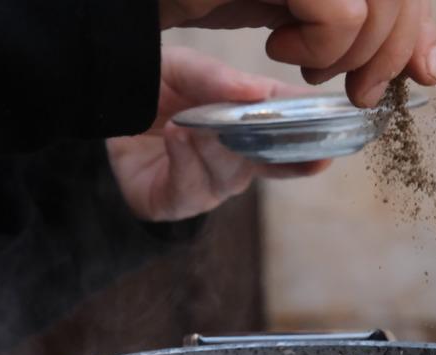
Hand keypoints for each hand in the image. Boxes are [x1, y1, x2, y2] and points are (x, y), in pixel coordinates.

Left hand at [106, 47, 329, 221]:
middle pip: (262, 159)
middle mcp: (234, 163)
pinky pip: (190, 188)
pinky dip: (185, 160)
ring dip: (215, 146)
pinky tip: (177, 136)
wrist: (101, 113)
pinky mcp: (175, 203)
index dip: (311, 140)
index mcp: (247, 131)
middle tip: (272, 126)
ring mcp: (207, 186)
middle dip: (269, 145)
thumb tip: (258, 92)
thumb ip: (217, 78)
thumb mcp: (184, 70)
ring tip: (194, 122)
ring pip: (227, 173)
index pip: (287, 136)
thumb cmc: (152, 92)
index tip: (334, 137)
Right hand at [158, 0, 435, 106]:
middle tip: (360, 93)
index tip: (419, 74)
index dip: (422, 26)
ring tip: (307, 69)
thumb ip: (368, 30)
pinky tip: (279, 48)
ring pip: (381, 2)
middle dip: (394, 52)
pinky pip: (344, 14)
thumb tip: (429, 67)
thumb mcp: (307, 15)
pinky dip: (321, 50)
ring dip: (354, 55)